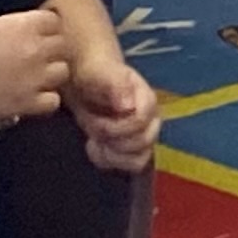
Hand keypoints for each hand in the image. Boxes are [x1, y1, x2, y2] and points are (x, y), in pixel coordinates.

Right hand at [0, 7, 71, 124]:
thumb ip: (18, 27)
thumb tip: (34, 31)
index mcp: (24, 24)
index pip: (55, 22)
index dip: (46, 31)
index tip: (37, 38)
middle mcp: (35, 48)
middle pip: (63, 46)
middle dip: (51, 52)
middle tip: (35, 61)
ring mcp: (34, 76)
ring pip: (62, 72)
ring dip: (51, 76)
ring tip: (33, 80)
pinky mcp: (29, 102)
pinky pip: (54, 100)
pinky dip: (45, 100)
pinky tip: (30, 98)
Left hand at [68, 56, 160, 172]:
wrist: (87, 78)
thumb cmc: (94, 73)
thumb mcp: (101, 72)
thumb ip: (116, 84)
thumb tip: (128, 106)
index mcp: (146, 99)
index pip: (142, 123)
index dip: (117, 127)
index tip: (93, 120)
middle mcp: (150, 119)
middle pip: (143, 143)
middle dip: (113, 140)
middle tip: (92, 128)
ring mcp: (143, 134)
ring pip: (139, 159)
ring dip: (113, 155)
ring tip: (94, 141)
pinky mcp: (132, 147)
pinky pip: (129, 165)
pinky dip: (109, 161)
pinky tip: (94, 147)